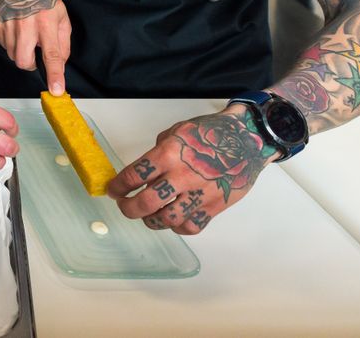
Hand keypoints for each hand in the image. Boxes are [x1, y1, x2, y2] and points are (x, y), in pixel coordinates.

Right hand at [0, 0, 70, 94]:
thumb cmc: (45, 0)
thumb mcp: (62, 18)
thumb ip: (63, 44)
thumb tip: (59, 65)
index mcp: (46, 22)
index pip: (52, 54)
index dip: (54, 74)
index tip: (55, 90)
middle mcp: (26, 23)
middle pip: (23, 60)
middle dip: (29, 65)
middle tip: (34, 55)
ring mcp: (9, 23)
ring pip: (12, 55)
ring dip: (20, 53)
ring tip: (26, 37)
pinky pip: (3, 45)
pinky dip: (11, 44)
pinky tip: (16, 31)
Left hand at [107, 107, 273, 235]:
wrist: (246, 140)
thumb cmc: (210, 133)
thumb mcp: (176, 132)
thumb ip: (158, 153)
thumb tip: (143, 174)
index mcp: (169, 154)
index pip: (134, 175)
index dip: (119, 186)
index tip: (113, 191)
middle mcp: (182, 176)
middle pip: (147, 203)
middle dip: (129, 208)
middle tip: (125, 206)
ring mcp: (200, 194)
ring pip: (167, 220)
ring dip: (152, 221)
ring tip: (148, 215)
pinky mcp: (215, 206)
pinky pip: (191, 226)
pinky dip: (178, 226)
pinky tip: (174, 218)